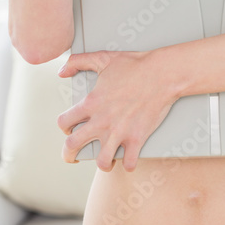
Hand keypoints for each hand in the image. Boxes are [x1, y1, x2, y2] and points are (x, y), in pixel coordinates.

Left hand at [56, 49, 178, 172]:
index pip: (64, 122)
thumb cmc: (135, 65)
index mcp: (91, 103)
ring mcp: (119, 132)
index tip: (70, 129)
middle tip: (73, 157)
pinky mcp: (137, 138)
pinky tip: (129, 161)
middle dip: (69, 155)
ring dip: (102, 164)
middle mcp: (101, 121)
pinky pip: (128, 162)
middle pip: (72, 145)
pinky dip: (128, 165)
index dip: (64, 127)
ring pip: (101, 161)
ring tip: (106, 162)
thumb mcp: (102, 58)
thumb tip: (61, 71)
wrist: (162, 74)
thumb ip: (78, 62)